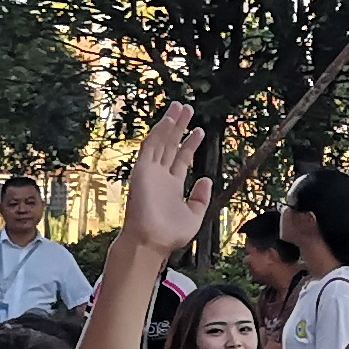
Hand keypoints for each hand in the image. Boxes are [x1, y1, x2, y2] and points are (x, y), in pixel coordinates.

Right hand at [119, 104, 211, 255]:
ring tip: (180, 107)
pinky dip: (159, 132)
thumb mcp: (194, 215)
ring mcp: (150, 171)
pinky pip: (150, 147)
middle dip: (180, 127)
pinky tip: (168, 120)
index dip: (190, 144)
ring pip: (161, 141)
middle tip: (188, 109)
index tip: (199, 130)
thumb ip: (201, 197)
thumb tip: (207, 178)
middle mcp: (161, 176)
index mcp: (172, 185)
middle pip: (171, 145)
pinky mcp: (142, 170)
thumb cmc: (170, 234)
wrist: (151, 242)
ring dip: (170, 124)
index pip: (182, 158)